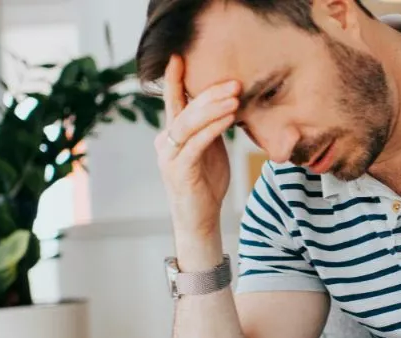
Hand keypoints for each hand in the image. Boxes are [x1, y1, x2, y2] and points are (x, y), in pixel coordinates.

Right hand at [155, 55, 240, 238]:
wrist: (200, 219)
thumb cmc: (207, 183)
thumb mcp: (210, 149)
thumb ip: (211, 128)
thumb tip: (226, 103)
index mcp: (172, 135)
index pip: (174, 102)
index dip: (175, 79)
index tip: (179, 56)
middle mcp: (165, 142)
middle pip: (185, 109)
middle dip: (209, 93)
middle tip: (233, 82)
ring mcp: (170, 156)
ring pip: (189, 124)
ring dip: (213, 108)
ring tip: (235, 97)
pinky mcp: (179, 171)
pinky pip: (197, 144)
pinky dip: (213, 129)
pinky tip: (229, 118)